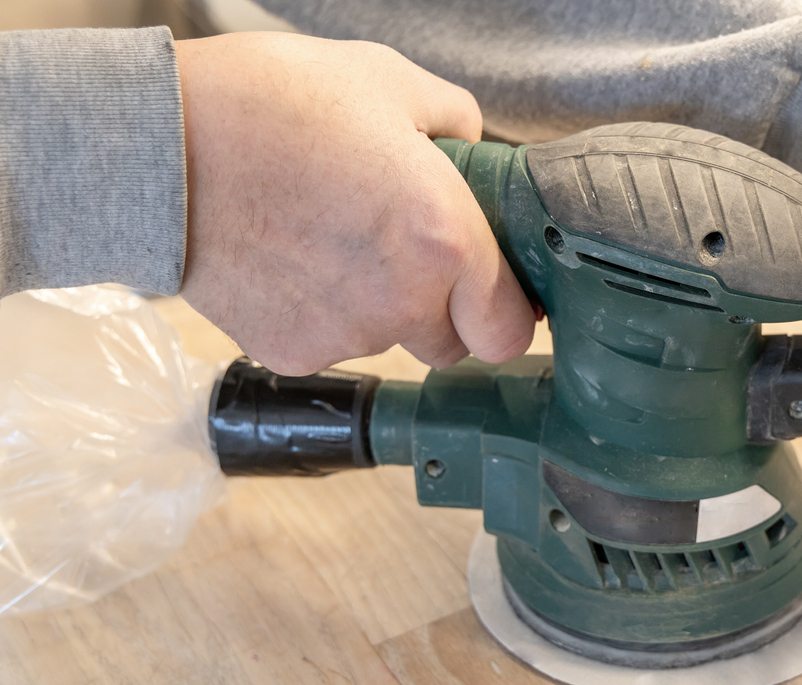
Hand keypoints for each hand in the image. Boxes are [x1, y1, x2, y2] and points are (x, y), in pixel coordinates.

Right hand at [175, 32, 534, 374]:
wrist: (156, 146)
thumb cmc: (271, 103)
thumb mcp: (387, 81)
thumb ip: (457, 124)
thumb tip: (475, 152)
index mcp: (445, 239)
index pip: (510, 330)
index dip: (506, 312)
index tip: (494, 293)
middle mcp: (403, 302)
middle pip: (453, 345)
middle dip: (444, 310)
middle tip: (407, 253)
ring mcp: (345, 336)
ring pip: (389, 342)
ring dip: (378, 307)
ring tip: (332, 238)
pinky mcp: (291, 353)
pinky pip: (329, 345)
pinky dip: (321, 314)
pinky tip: (292, 259)